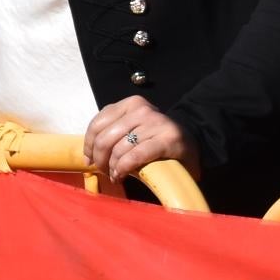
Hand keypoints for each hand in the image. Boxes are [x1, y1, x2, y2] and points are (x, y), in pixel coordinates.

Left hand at [84, 97, 198, 186]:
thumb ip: (111, 133)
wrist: (192, 142)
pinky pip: (134, 156)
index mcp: (130, 104)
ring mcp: (156, 123)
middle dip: (99, 159)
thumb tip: (87, 156)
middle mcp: (142, 110)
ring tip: (115, 175)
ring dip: (112, 167)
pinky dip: (123, 169)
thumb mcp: (131, 129)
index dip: (89, 145)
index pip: (97, 123)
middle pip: (105, 138)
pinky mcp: (167, 139)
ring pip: (119, 149)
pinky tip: (121, 176)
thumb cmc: (154, 139)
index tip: (89, 160)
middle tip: (103, 171)